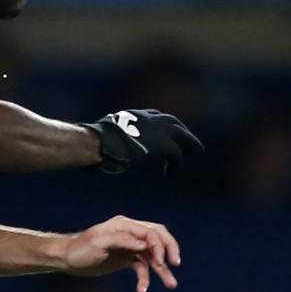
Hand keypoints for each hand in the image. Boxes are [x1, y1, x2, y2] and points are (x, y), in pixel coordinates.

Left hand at [60, 215, 179, 291]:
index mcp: (124, 225)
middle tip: (175, 264)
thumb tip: (144, 244)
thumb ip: (122, 241)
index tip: (160, 262)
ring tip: (171, 285)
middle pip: (158, 239)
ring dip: (162, 270)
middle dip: (169, 250)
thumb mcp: (99, 243)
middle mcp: (129, 234)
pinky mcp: (125, 259)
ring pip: (152, 256)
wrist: (66, 259)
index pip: (151, 231)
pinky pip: (142, 267)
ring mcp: (128, 246)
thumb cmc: (80, 249)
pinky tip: (142, 290)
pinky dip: (145, 278)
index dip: (160, 245)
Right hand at [84, 109, 203, 178]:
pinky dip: (175, 167)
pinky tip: (171, 176)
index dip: (160, 124)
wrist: (99, 143)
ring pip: (181, 134)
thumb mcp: (101, 137)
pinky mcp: (163, 144)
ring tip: (197, 151)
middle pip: (171, 121)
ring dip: (190, 142)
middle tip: (189, 140)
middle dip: (181, 130)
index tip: (163, 132)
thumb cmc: (92, 144)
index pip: (152, 116)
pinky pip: (177, 155)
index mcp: (133, 115)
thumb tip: (95, 157)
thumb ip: (106, 141)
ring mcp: (157, 130)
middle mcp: (147, 118)